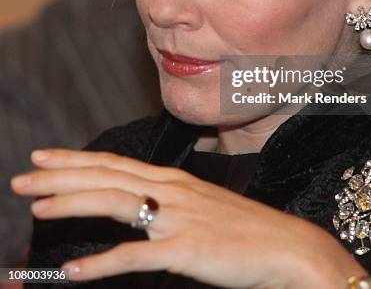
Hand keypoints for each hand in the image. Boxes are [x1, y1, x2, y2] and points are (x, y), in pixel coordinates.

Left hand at [11, 149, 365, 287]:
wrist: (287, 246)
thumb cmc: (245, 230)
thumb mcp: (203, 207)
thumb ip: (168, 206)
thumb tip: (140, 210)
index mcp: (174, 180)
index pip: (114, 163)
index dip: (75, 159)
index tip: (43, 156)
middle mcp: (171, 191)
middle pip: (106, 176)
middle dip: (59, 175)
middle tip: (21, 177)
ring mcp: (177, 218)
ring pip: (113, 203)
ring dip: (71, 203)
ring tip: (35, 208)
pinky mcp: (185, 250)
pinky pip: (134, 257)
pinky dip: (99, 263)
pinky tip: (72, 270)